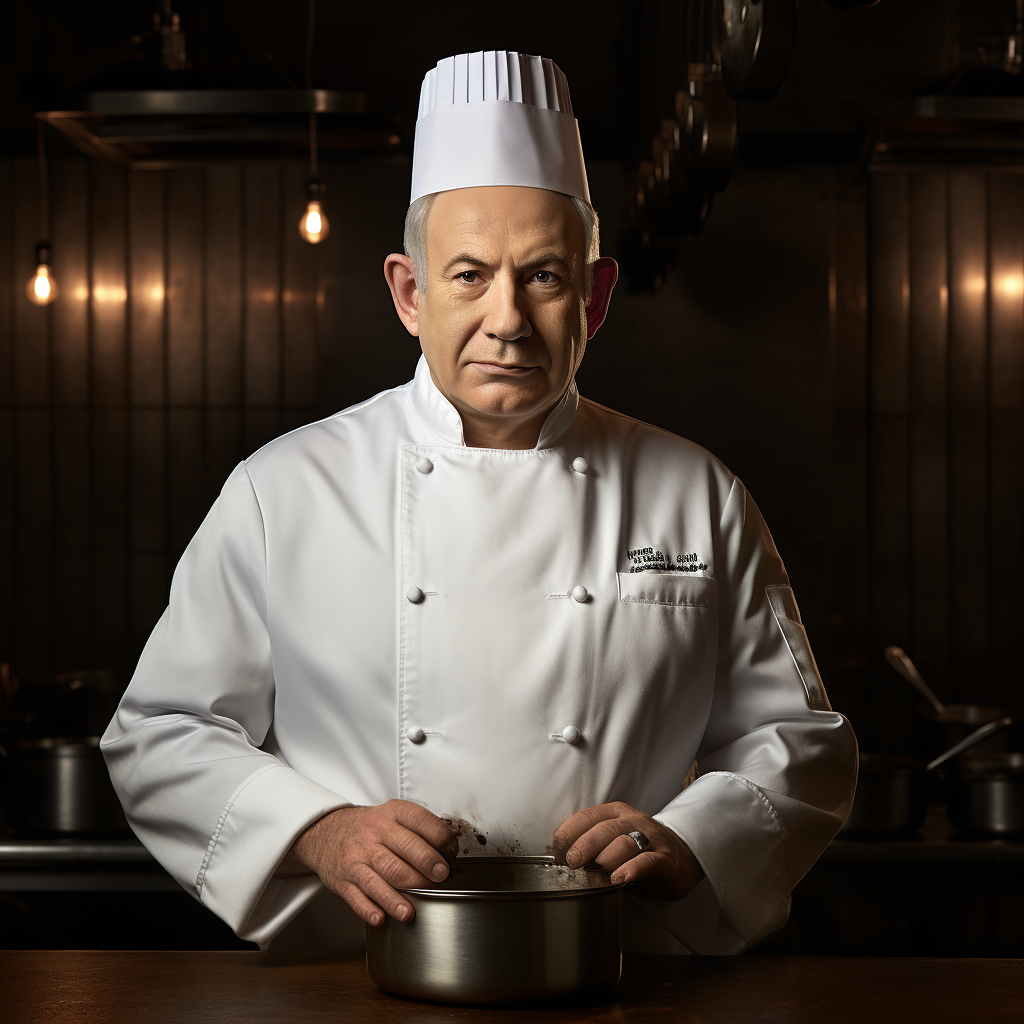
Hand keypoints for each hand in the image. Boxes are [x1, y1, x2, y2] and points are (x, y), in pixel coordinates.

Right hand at [274, 800, 456, 925]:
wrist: (327, 832)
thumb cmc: (370, 828)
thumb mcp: (393, 815)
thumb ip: (419, 829)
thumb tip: (449, 850)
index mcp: (391, 814)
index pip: (419, 821)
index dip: (439, 837)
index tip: (450, 851)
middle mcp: (373, 834)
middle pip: (402, 851)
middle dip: (425, 865)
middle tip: (440, 877)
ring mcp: (356, 857)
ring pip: (380, 877)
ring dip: (397, 897)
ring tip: (411, 911)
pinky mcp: (343, 880)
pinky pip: (356, 897)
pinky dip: (369, 909)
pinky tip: (381, 918)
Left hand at [552, 802, 703, 900]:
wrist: (683, 856)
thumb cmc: (641, 850)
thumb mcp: (614, 840)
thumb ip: (592, 842)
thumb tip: (559, 855)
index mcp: (616, 813)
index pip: (589, 816)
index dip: (570, 831)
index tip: (557, 848)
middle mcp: (634, 822)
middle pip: (606, 829)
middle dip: (585, 845)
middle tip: (573, 862)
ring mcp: (651, 839)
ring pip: (626, 842)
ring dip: (608, 857)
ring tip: (598, 871)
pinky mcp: (666, 860)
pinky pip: (649, 861)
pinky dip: (633, 869)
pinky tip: (621, 878)